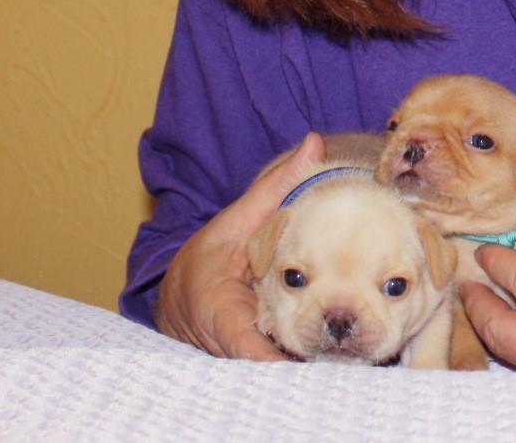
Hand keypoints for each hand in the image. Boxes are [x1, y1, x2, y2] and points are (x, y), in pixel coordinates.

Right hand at [154, 132, 325, 359]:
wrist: (174, 296)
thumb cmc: (204, 257)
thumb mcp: (236, 219)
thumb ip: (276, 188)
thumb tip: (314, 143)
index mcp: (217, 308)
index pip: (247, 345)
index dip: (276, 356)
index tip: (305, 354)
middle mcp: (224, 343)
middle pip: (266, 365)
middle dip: (300, 360)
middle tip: (341, 352)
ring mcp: (233, 361)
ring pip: (270, 372)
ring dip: (300, 365)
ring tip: (342, 356)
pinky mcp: (244, 367)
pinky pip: (271, 369)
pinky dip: (293, 363)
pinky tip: (325, 356)